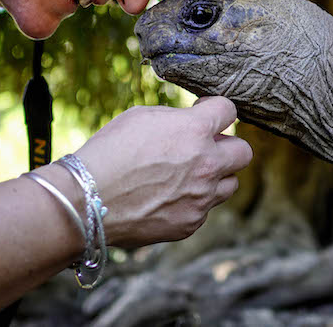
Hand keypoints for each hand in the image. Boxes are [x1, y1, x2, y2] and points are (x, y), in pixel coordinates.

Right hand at [74, 96, 251, 246]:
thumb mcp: (142, 117)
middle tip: (203, 147)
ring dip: (215, 176)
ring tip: (186, 174)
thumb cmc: (110, 151)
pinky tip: (166, 197)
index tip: (204, 113)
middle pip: (243, 152)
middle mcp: (206, 165)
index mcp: (195, 131)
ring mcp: (201, 198)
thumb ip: (177, 119)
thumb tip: (193, 121)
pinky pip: (205, 209)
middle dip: (226, 146)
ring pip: (230, 184)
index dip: (216, 110)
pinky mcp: (190, 223)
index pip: (229, 110)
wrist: (88, 199)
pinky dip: (192, 201)